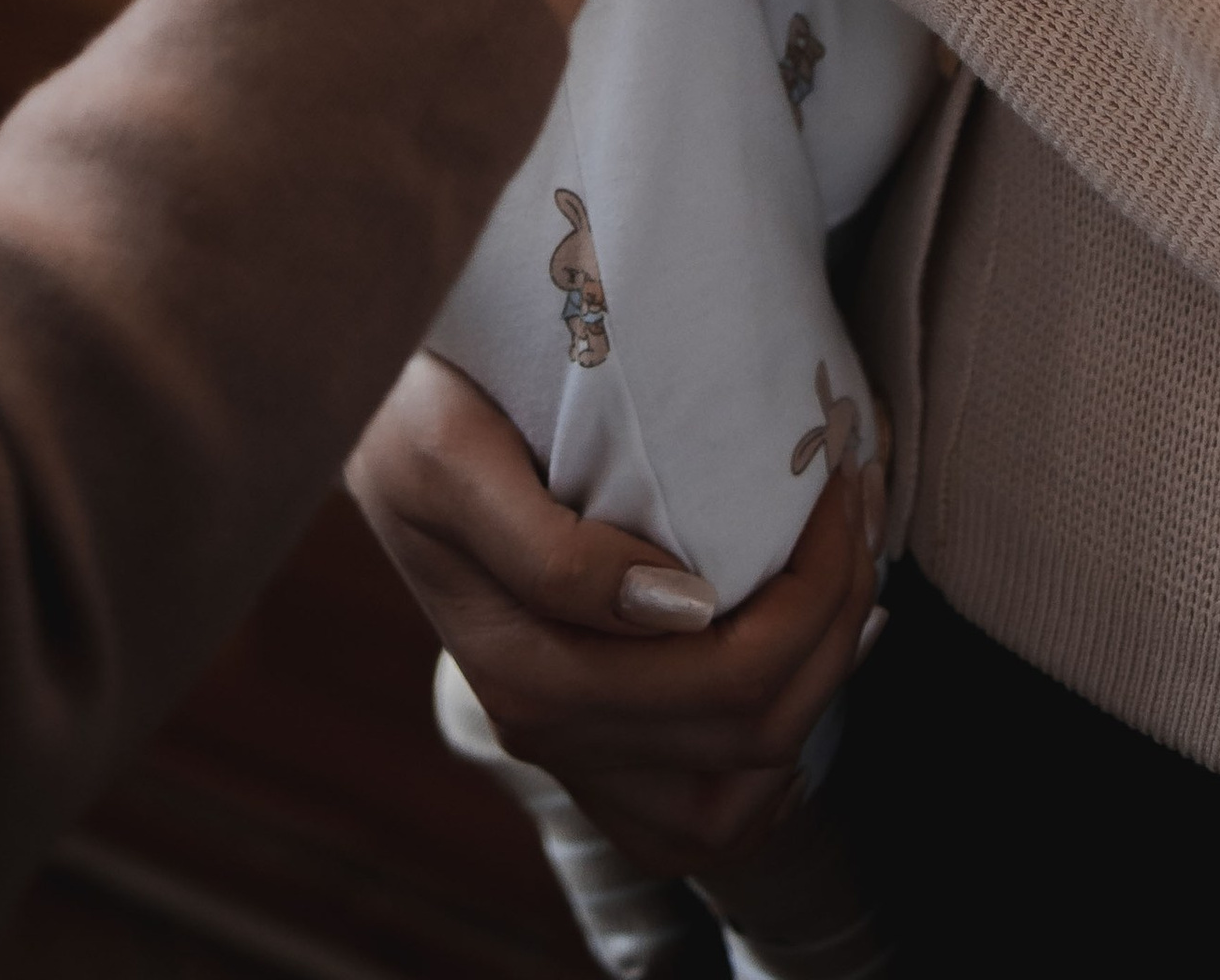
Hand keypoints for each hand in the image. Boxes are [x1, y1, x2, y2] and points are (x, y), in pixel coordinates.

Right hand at [349, 352, 878, 877]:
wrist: (364, 417)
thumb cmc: (407, 411)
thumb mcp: (446, 450)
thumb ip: (547, 550)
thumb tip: (679, 611)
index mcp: (523, 663)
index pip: (723, 674)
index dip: (814, 579)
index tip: (839, 467)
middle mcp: (546, 726)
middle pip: (749, 727)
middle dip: (835, 611)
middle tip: (856, 493)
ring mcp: (569, 746)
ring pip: (742, 786)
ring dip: (822, 679)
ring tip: (848, 568)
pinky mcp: (588, 739)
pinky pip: (704, 807)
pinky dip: (777, 749)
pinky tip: (807, 653)